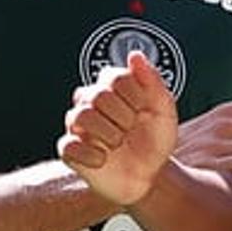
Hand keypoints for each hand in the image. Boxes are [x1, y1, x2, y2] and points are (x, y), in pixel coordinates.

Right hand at [58, 50, 177, 205]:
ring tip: (119, 143)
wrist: (151, 175)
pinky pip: (67, 145)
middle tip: (132, 129)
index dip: (134, 94)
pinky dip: (90, 154)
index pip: (113, 75)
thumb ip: (152, 81)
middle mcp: (91, 103)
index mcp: (112, 89)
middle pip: (97, 95)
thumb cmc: (155, 140)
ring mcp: (78, 126)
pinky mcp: (70, 150)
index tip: (144, 109)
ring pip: (80, 116)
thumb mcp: (164, 111)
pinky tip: (104, 159)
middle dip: (123, 116)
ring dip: (108, 133)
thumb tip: (135, 55)